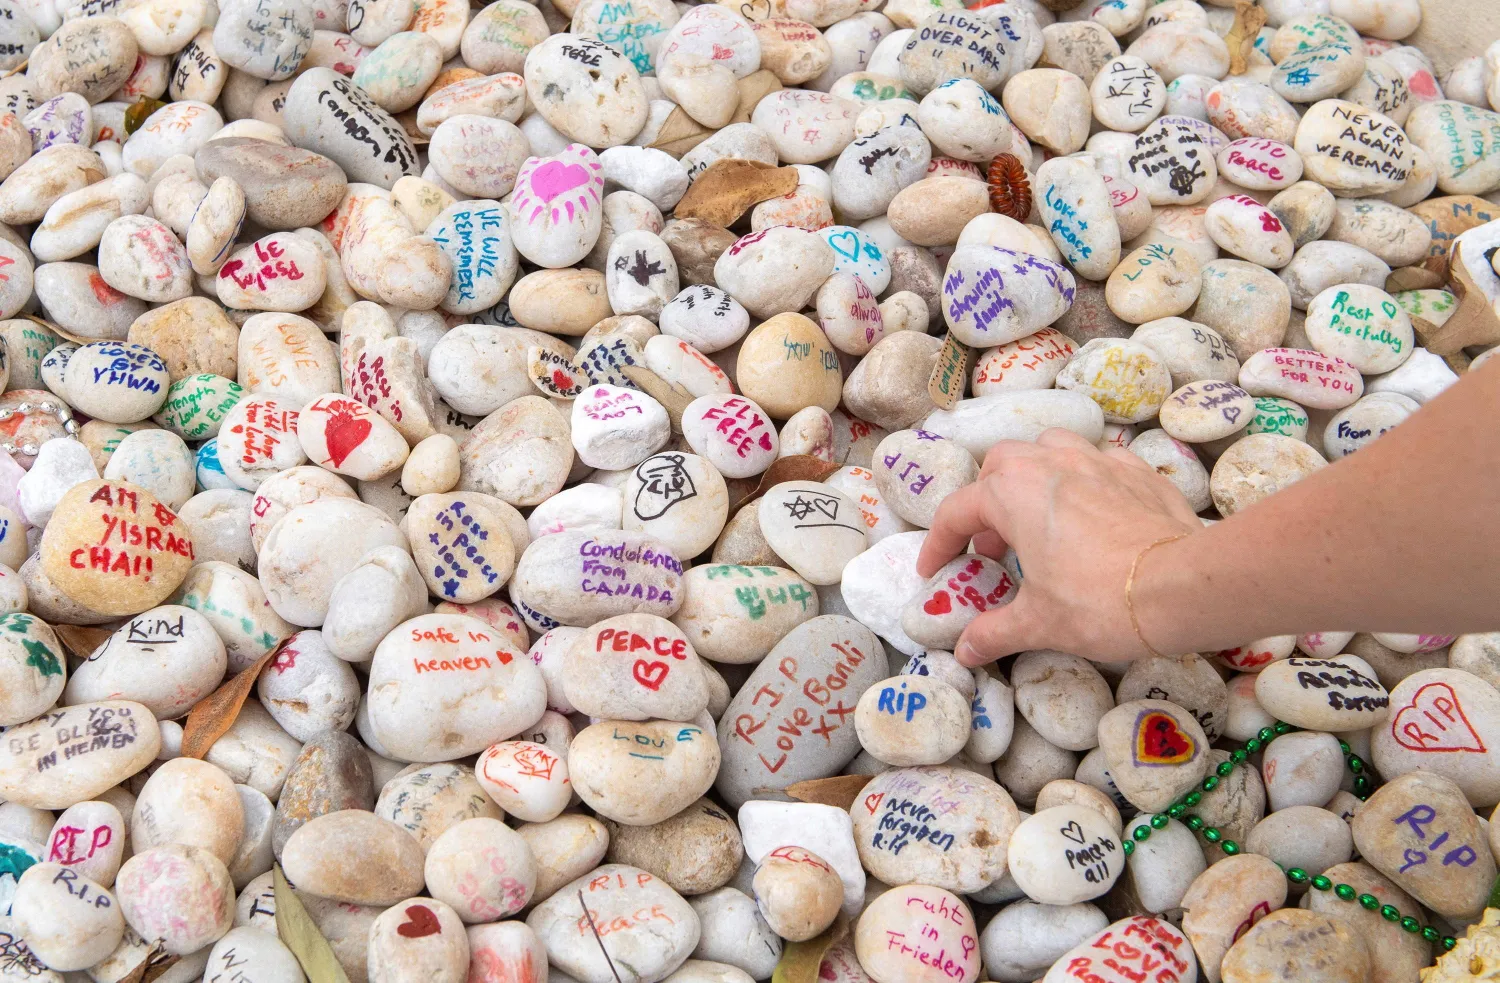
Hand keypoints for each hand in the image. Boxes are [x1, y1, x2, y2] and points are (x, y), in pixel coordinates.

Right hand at [916, 428, 1201, 666]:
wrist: (1183, 586)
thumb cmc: (1099, 601)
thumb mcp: (1038, 624)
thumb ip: (994, 632)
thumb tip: (965, 650)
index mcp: (1012, 494)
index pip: (957, 512)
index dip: (939, 543)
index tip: (935, 570)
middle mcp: (1049, 464)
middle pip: (1000, 465)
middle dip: (986, 498)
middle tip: (992, 543)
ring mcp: (1097, 461)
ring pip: (1050, 447)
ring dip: (1034, 474)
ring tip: (1038, 514)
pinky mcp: (1137, 471)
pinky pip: (1099, 460)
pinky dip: (1085, 478)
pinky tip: (1092, 508)